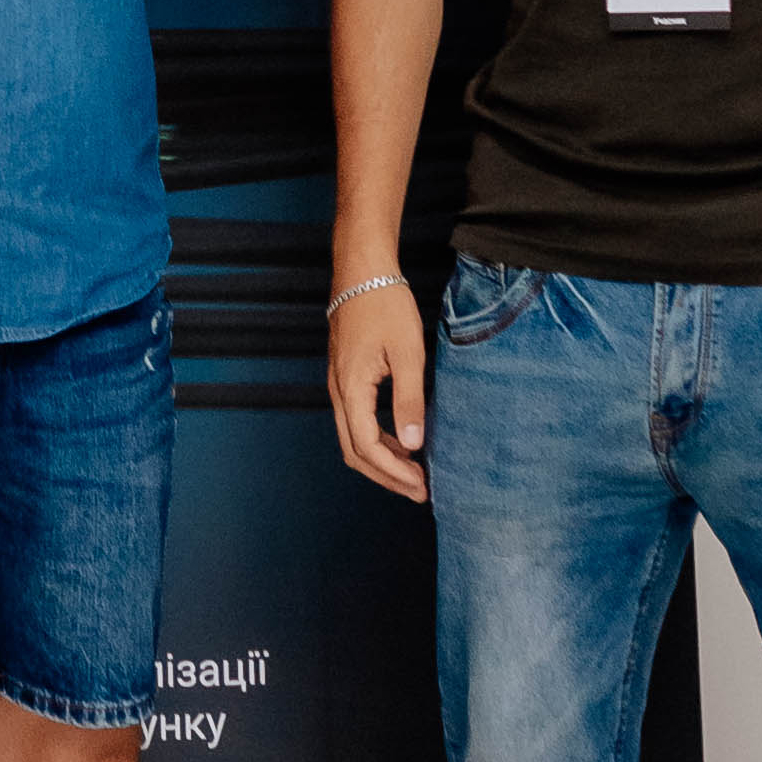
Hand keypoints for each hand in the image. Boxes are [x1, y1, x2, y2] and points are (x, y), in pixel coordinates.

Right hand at [328, 264, 428, 502]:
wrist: (362, 271)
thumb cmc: (385, 305)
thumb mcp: (407, 353)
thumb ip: (409, 400)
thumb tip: (414, 446)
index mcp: (350, 389)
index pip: (367, 447)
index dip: (394, 472)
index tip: (422, 484)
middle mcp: (338, 392)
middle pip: (354, 452)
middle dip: (386, 476)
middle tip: (419, 490)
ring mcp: (339, 385)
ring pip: (353, 438)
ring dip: (383, 460)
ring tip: (415, 472)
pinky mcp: (346, 378)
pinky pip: (357, 421)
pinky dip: (379, 439)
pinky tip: (404, 441)